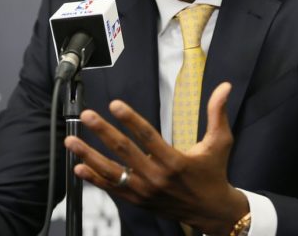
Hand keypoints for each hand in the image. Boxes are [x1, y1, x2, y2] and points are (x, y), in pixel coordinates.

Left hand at [64, 82, 248, 235]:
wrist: (212, 212)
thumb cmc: (214, 173)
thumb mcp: (220, 142)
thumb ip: (218, 113)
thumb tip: (226, 86)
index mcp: (175, 161)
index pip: (148, 137)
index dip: (130, 120)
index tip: (115, 105)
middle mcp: (157, 177)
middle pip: (125, 152)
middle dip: (103, 132)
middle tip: (88, 116)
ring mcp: (145, 191)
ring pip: (112, 172)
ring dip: (90, 156)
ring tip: (72, 142)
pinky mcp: (138, 200)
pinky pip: (112, 188)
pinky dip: (94, 178)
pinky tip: (79, 167)